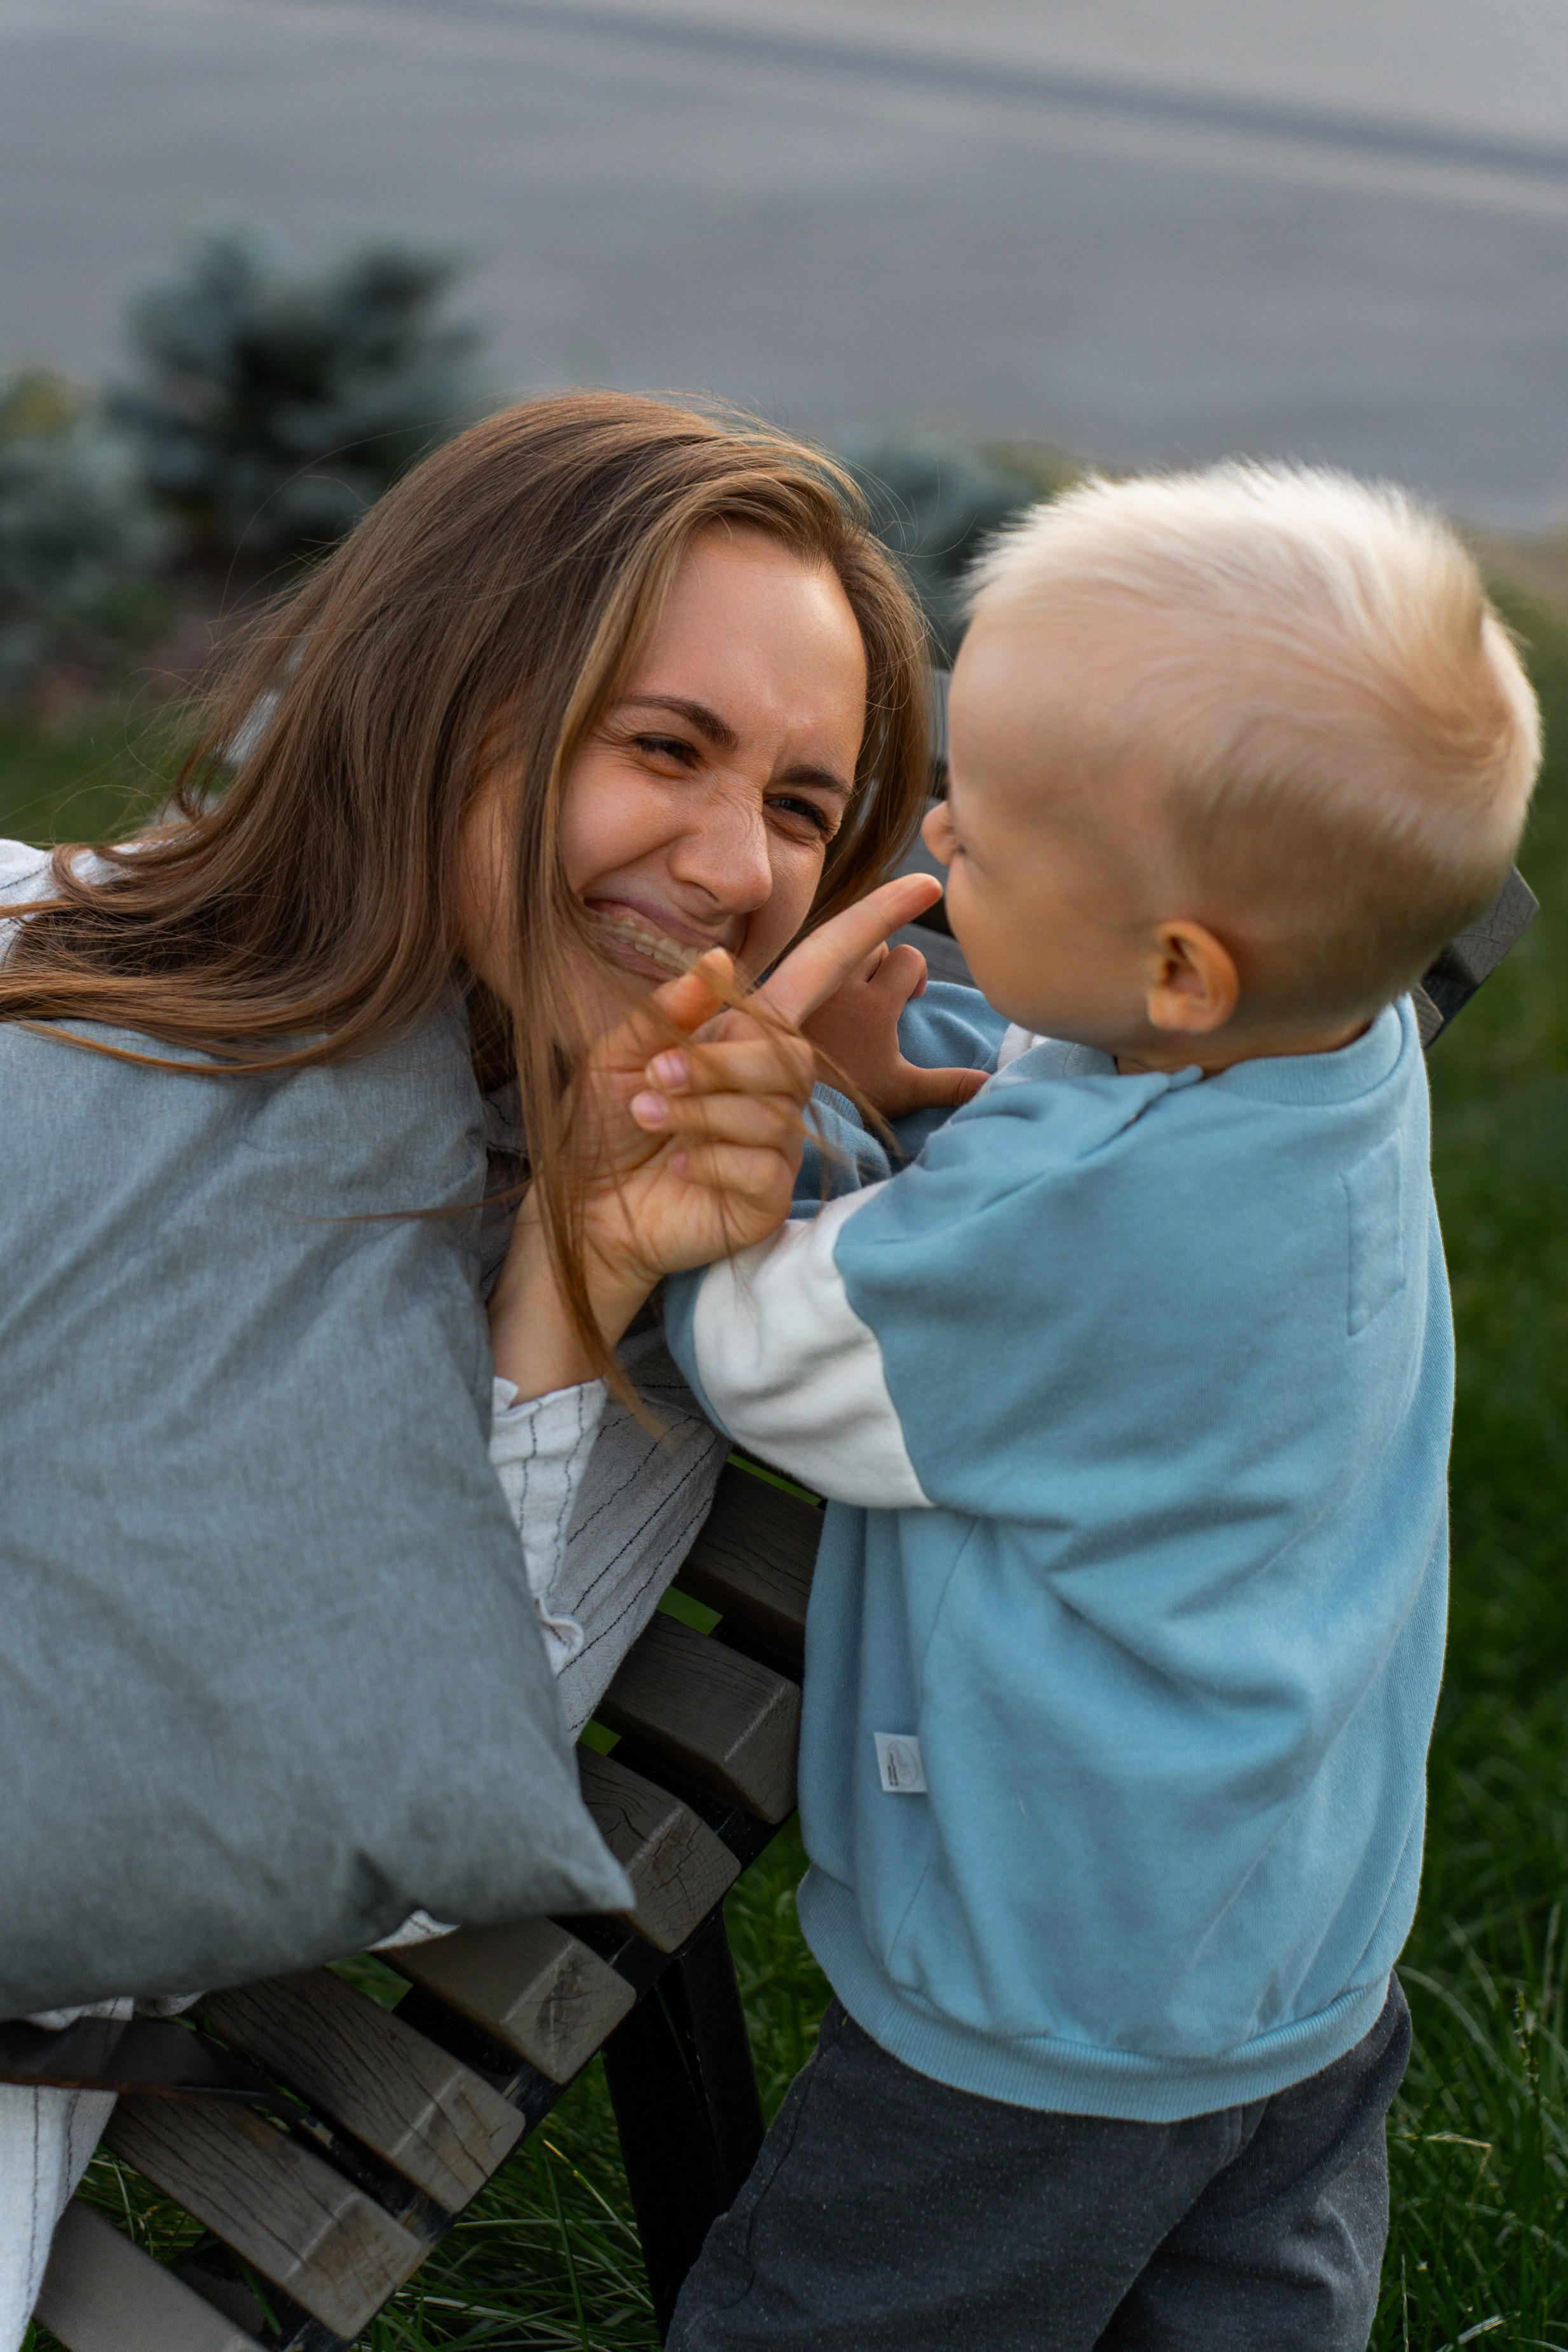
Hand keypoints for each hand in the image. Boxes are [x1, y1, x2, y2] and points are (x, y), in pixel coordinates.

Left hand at [490, 951, 810, 1398]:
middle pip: (793, 1060)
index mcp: (740, 1044)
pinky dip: (714, 1161)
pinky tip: (676, 1165)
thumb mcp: (616, 1058)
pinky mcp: (767, 1200)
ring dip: (702, 1111)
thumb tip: (718, 960)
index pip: (812, 984)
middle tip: (656, 1075)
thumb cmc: (601, 1128)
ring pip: (775, 1116)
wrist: (581, 1207)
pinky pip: (766, 1170)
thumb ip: (667, 1012)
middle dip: (723, 1065)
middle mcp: (771, 1093)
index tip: (890, 904)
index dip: (852, 939)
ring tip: (644, 1116)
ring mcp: (775, 1149)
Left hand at [801, 938, 987, 1118]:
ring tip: (853, 996)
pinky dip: (821, 972)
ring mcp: (809, 986)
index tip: (910, 999)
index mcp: (874, 1006)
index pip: (908, 957)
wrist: (789, 1112)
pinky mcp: (778, 990)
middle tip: (881, 995)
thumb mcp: (903, 1093)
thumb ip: (948, 1084)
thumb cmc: (848, 1102)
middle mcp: (841, 987)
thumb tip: (992, 1083)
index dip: (916, 973)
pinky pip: (805, 959)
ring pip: (838, 944)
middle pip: (874, 942)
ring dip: (853, 962)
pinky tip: (821, 1003)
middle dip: (884, 962)